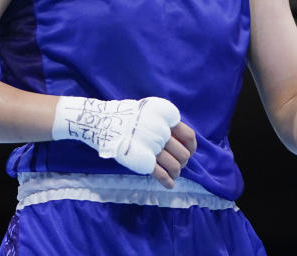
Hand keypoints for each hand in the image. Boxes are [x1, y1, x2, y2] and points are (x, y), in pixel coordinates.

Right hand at [52, 96, 195, 186]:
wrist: (104, 122)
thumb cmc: (126, 115)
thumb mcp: (149, 110)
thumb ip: (164, 122)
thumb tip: (177, 138)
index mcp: (165, 118)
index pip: (188, 135)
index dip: (191, 146)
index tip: (190, 151)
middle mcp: (162, 132)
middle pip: (183, 153)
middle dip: (183, 161)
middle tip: (178, 163)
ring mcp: (153, 147)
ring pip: (175, 166)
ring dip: (176, 172)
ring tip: (174, 174)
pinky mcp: (143, 161)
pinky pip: (161, 175)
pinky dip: (168, 182)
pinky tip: (169, 185)